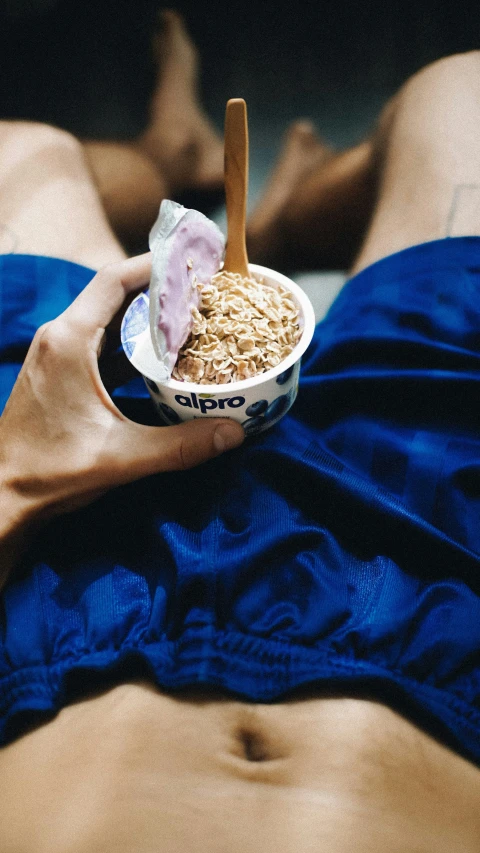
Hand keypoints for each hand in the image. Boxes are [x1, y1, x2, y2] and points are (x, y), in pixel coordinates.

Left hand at [0, 253, 243, 531]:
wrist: (5, 495)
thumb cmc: (51, 472)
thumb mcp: (121, 457)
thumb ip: (180, 445)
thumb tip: (233, 433)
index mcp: (70, 341)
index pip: (114, 280)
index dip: (155, 265)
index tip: (193, 262)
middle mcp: (60, 338)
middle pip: (115, 295)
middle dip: (159, 290)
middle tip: (203, 293)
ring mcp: (57, 355)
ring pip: (108, 320)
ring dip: (146, 318)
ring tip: (191, 321)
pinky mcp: (60, 374)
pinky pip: (101, 345)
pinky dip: (130, 345)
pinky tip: (161, 359)